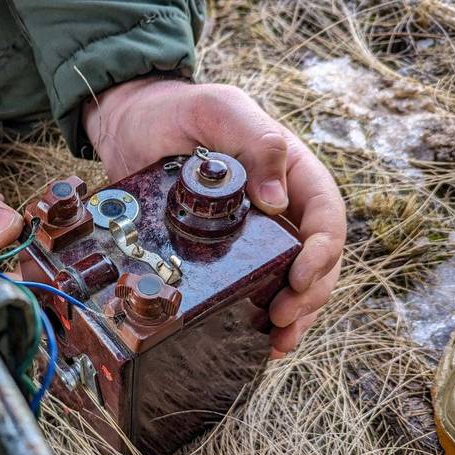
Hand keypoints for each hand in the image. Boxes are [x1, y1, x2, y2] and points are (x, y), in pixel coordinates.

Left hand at [82, 78, 345, 355]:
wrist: (129, 127)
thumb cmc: (177, 111)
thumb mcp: (218, 111)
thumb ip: (254, 141)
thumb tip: (277, 200)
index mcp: (291, 172)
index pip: (325, 216)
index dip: (322, 251)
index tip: (301, 276)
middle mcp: (281, 207)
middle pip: (316, 259)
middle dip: (310, 294)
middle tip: (284, 319)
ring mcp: (255, 234)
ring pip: (291, 281)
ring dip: (294, 315)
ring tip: (278, 343)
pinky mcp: (225, 254)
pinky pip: (253, 287)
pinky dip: (260, 315)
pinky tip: (257, 338)